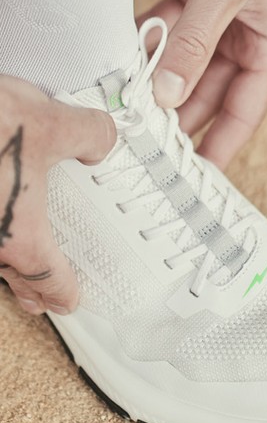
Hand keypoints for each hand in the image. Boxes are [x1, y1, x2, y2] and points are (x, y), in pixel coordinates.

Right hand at [0, 76, 115, 314]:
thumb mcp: (49, 122)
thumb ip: (87, 135)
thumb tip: (100, 140)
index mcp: (15, 232)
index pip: (45, 276)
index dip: (61, 290)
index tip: (67, 300)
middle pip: (7, 273)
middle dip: (26, 286)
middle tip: (37, 298)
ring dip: (2, 259)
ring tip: (13, 256)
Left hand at [141, 0, 266, 168]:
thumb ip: (194, 46)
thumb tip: (168, 94)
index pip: (245, 110)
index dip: (220, 144)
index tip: (195, 175)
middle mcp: (252, 35)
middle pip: (212, 91)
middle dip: (180, 114)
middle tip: (146, 141)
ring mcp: (224, 15)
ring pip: (189, 64)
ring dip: (161, 79)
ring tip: (130, 106)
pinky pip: (174, 31)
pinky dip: (153, 43)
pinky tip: (128, 57)